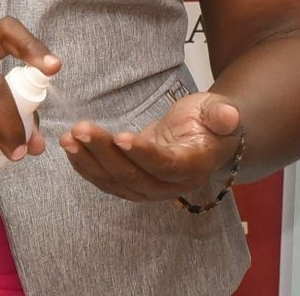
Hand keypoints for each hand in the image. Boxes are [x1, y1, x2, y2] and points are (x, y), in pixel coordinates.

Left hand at [60, 90, 242, 202]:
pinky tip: (70, 147)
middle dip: (104, 153)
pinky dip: (85, 165)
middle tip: (82, 129)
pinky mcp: (132, 184)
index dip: (143, 153)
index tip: (120, 136)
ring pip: (115, 180)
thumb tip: (229, 115)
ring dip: (89, 160)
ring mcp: (148, 188)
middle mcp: (169, 186)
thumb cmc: (210, 121)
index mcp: (192, 167)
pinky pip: (106, 181)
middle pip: (133, 175)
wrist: (204, 137)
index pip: (164, 165)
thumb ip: (222, 114)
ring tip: (69, 137)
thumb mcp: (220, 111)